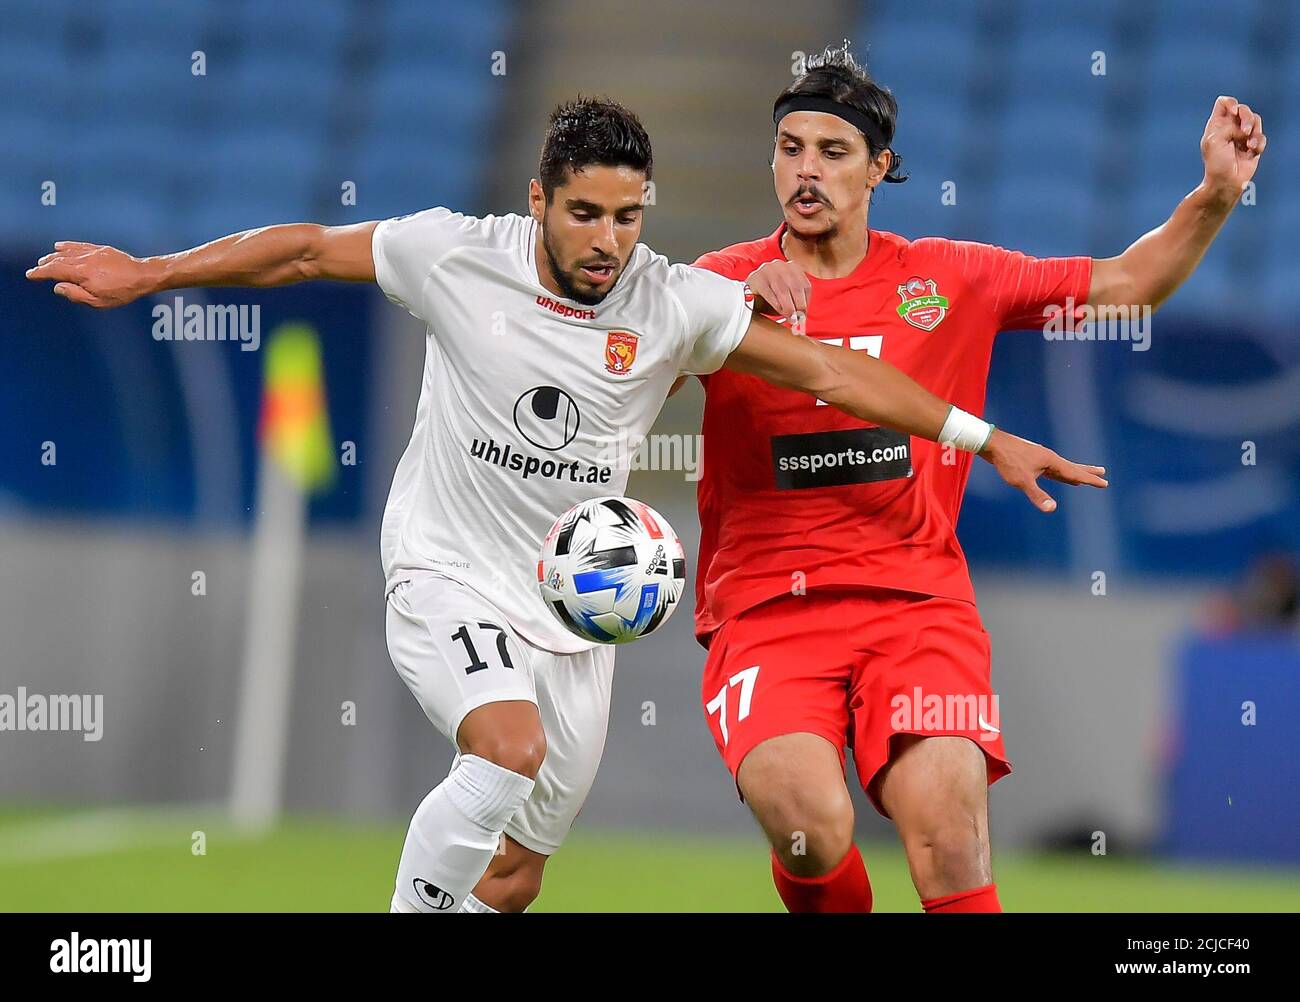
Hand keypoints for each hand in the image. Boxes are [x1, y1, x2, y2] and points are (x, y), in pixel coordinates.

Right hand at [25, 242, 155, 307]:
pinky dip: (67, 246)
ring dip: (53, 255)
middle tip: (37, 268)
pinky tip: (59, 246)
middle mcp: (84, 260)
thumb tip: (58, 287)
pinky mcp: (100, 249)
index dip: (40, 273)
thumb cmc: (122, 291)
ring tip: (45, 259)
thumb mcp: (98, 301)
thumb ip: (75, 295)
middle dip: (45, 264)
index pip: (54, 271)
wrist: (142, 275)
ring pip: (67, 252)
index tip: (31, 275)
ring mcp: (92, 252)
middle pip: (58, 260)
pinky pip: (79, 245)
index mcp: (81, 273)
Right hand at [745, 259, 810, 324]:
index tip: (803, 316)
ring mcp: (768, 269)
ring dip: (788, 307)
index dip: (806, 302)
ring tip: (789, 319)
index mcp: (793, 267)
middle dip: (798, 306)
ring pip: (783, 291)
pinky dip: (775, 304)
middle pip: (795, 287)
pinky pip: (769, 292)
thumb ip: (796, 304)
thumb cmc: (770, 296)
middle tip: (797, 320)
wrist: (746, 293)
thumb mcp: (787, 297)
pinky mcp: (757, 277)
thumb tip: (802, 318)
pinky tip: (778, 311)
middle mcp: (781, 265)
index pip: (805, 286)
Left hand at [979, 428, 1107, 511]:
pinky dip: (1059, 473)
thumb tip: (1051, 508)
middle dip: (1087, 472)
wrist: (992, 444)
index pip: (1074, 473)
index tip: (1105, 483)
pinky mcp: (1032, 460)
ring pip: (1062, 468)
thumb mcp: (1022, 481)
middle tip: (1103, 474)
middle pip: (1072, 467)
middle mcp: (1049, 458)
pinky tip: (1058, 475)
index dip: (1089, 480)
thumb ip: (1037, 495)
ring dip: (1074, 472)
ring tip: (1084, 476)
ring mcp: (1041, 458)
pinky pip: (1051, 469)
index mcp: (1051, 461)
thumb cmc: (1007, 462)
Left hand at [1201, 95, 1266, 197]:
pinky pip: (1261, 137)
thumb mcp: (1215, 140)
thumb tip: (1246, 129)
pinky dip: (1258, 143)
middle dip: (1247, 117)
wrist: (1226, 182)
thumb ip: (1229, 126)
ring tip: (1248, 145)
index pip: (1224, 102)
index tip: (1233, 112)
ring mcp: (1241, 136)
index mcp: (1216, 124)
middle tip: (1245, 130)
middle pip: (1243, 109)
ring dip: (1254, 131)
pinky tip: (1251, 152)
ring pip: (1255, 121)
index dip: (1231, 103)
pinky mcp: (1252, 145)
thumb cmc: (1216, 163)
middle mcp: (1229, 128)